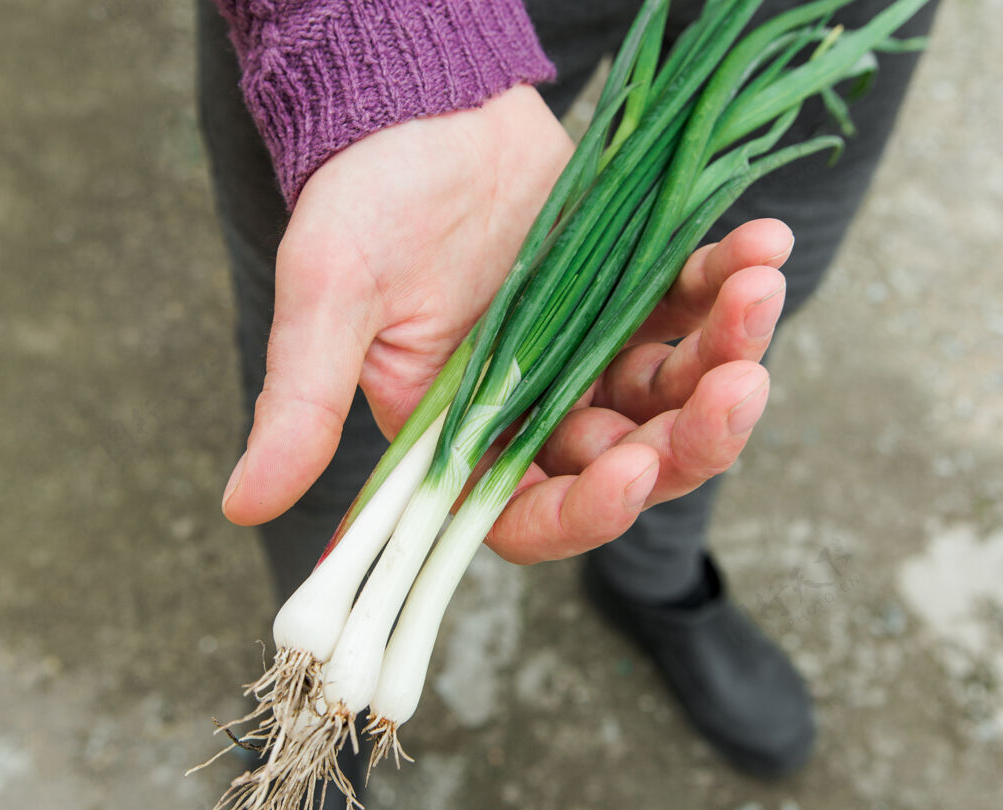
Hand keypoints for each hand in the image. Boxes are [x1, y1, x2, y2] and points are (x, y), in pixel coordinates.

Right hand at [219, 85, 791, 567]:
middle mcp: (534, 409)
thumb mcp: (325, 300)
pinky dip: (732, 280)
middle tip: (738, 383)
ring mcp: (591, 352)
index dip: (586, 510)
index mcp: (463, 435)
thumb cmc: (360, 200)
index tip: (630, 468)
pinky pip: (695, 305)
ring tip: (757, 287)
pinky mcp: (632, 291)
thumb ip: (303, 402)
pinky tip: (760, 241)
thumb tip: (242, 502)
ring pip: (677, 391)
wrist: (414, 105)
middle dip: (694, 437)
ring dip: (731, 354)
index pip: (530, 512)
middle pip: (632, 462)